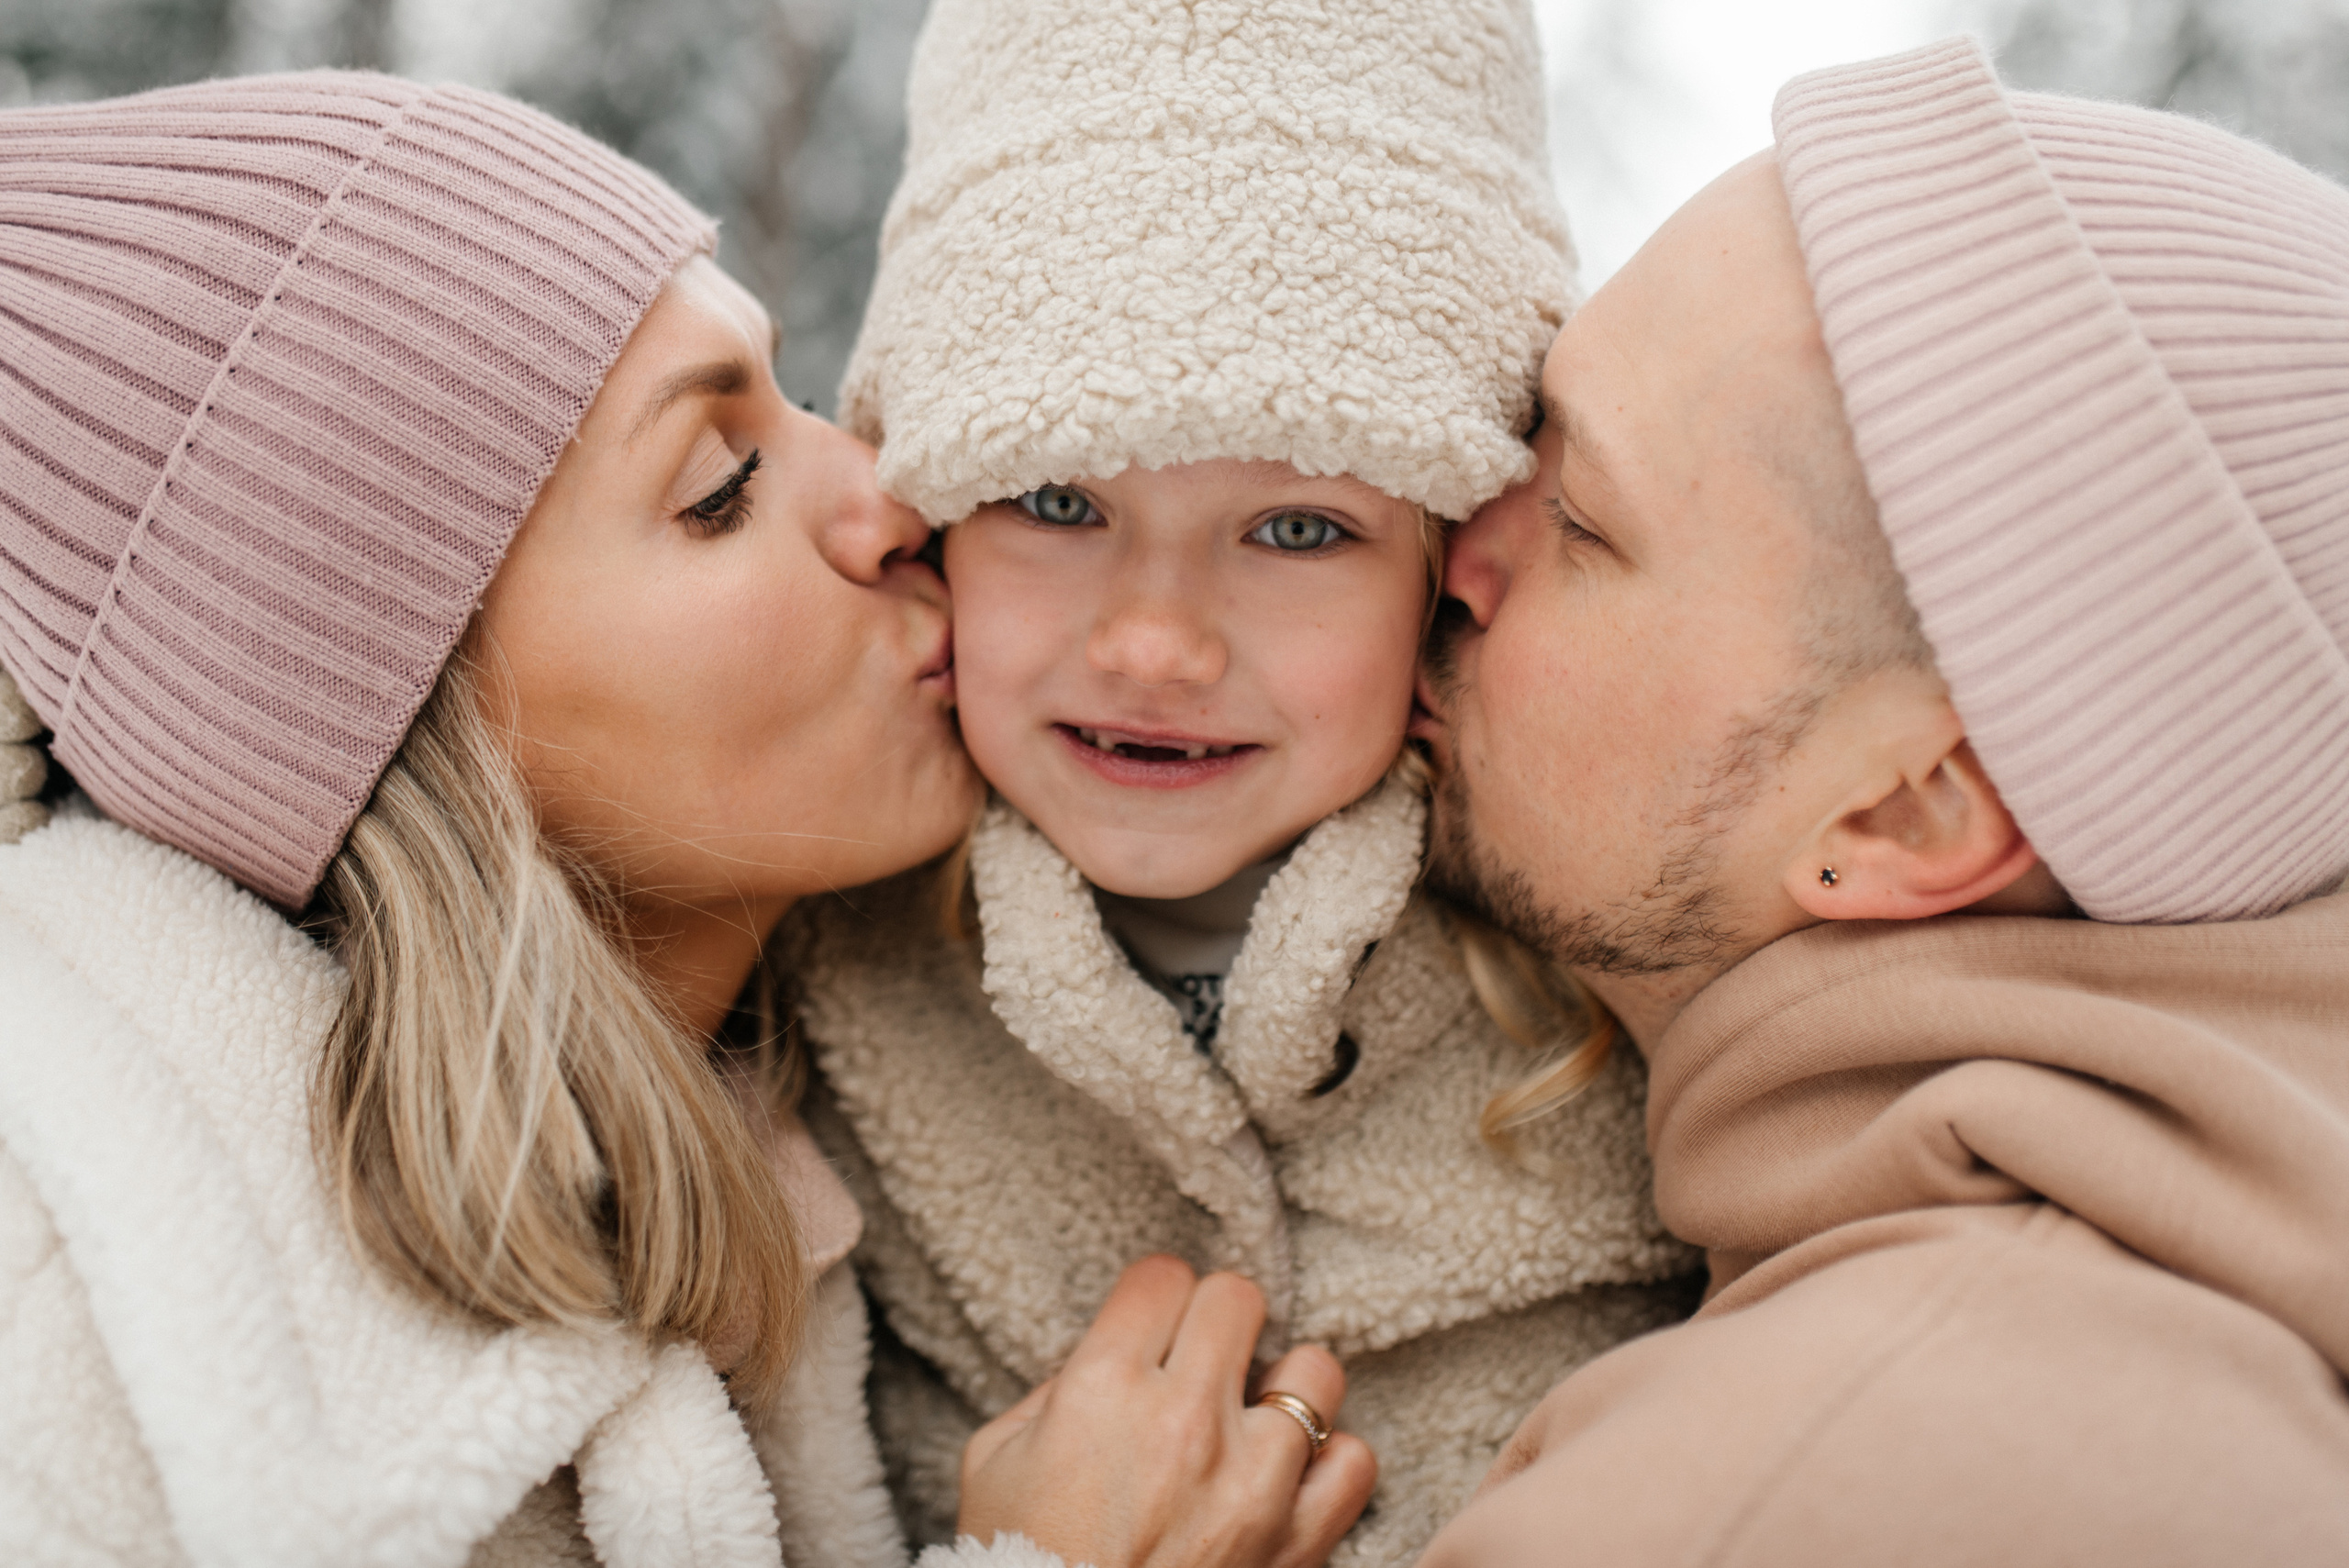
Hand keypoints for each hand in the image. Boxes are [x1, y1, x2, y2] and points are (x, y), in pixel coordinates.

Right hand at [957, 1255, 1377, 1567]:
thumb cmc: (1020, 1565)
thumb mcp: (996, 1460)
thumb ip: (1054, 1390)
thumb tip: (1115, 1355)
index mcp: (1102, 1390)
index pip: (1161, 1277)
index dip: (1154, 1298)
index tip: (1150, 1324)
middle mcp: (1185, 1422)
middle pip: (1238, 1298)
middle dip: (1216, 1323)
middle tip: (1197, 1362)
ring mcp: (1252, 1483)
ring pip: (1313, 1370)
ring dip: (1282, 1387)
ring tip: (1251, 1419)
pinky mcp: (1298, 1541)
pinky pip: (1355, 1460)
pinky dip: (1327, 1464)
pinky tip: (1288, 1476)